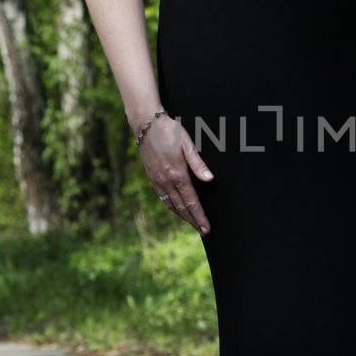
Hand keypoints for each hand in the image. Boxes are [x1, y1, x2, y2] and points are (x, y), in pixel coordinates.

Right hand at [140, 112, 214, 234]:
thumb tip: (209, 179)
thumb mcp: (187, 144)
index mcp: (177, 174)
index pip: (191, 201)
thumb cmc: (170, 131)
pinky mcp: (152, 177)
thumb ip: (198, 164)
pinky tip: (176, 209)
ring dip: (182, 216)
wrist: (146, 124)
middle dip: (193, 220)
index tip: (207, 228)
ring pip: (170, 204)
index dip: (199, 216)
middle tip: (203, 231)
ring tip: (192, 223)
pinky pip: (162, 197)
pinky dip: (171, 207)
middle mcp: (166, 180)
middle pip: (181, 207)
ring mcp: (157, 180)